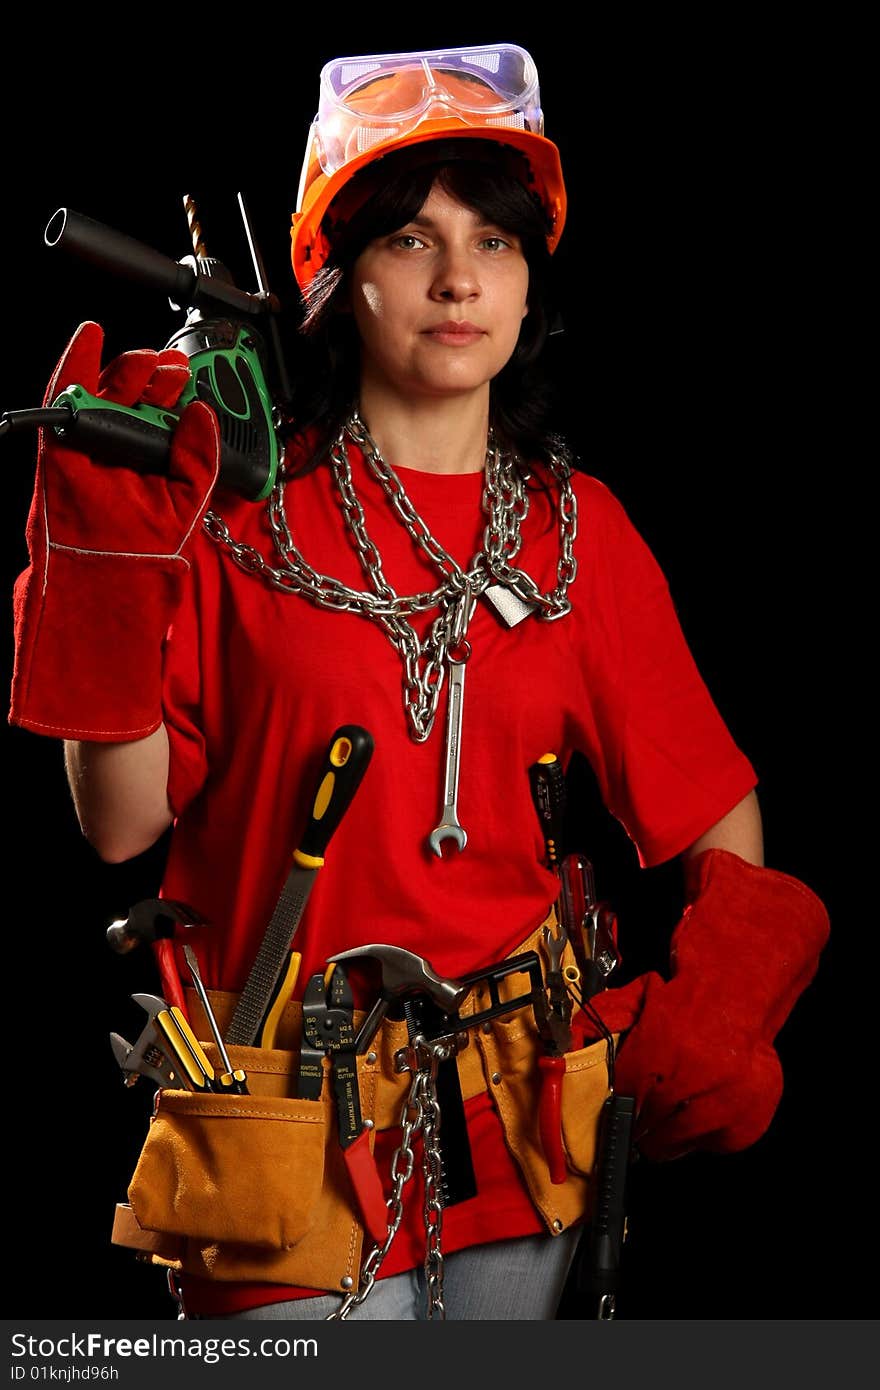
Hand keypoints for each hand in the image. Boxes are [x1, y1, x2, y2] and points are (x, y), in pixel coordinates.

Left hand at [10, 322, 219, 740]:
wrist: (103, 636)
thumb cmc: (124, 585)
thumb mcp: (175, 517)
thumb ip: (192, 461)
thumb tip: (201, 419)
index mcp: (73, 466)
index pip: (74, 392)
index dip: (87, 358)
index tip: (100, 331)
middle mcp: (65, 474)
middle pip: (96, 408)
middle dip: (133, 383)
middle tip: (169, 372)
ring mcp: (73, 491)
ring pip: (103, 433)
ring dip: (136, 413)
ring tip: (171, 402)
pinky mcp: (86, 508)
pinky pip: (107, 461)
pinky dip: (131, 445)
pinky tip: (158, 441)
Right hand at [36, 320, 217, 554]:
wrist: (109, 572)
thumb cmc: (145, 545)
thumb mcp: (187, 499)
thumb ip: (199, 458)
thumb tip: (201, 414)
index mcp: (150, 460)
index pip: (162, 416)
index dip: (175, 394)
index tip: (188, 380)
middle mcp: (121, 448)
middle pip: (136, 398)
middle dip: (156, 379)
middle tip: (174, 370)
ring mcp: (91, 443)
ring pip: (106, 393)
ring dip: (127, 371)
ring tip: (147, 361)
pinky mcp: (62, 443)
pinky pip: (64, 397)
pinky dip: (74, 364)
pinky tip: (88, 337)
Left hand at [588, 849, 829, 1160]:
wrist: (739, 989)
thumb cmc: (686, 998)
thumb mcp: (639, 1001)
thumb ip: (603, 1019)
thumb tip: (572, 1036)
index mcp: (660, 1051)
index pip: (627, 1101)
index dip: (620, 1108)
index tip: (618, 1112)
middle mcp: (695, 1079)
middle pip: (652, 1127)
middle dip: (642, 1126)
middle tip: (641, 1119)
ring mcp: (726, 1102)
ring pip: (682, 1141)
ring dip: (670, 1136)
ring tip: (666, 1120)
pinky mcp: (750, 1118)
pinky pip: (715, 1144)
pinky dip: (704, 1136)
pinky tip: (699, 1113)